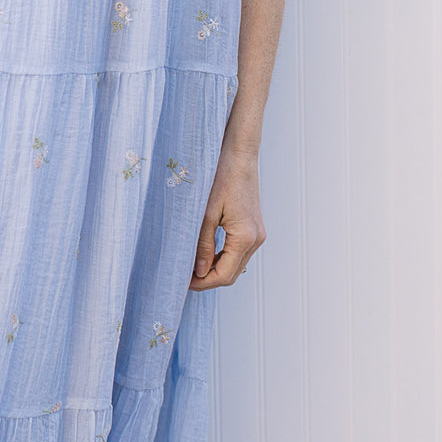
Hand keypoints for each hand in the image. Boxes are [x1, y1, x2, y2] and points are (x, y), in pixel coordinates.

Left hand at [190, 145, 265, 289]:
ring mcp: (258, 235)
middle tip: (184, 276)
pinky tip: (206, 254)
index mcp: (245, 238)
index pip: (224, 275)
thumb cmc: (222, 179)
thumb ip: (202, 245)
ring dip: (215, 270)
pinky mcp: (255, 229)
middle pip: (232, 274)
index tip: (183, 282)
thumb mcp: (206, 214)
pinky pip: (239, 253)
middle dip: (208, 280)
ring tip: (192, 266)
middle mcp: (256, 240)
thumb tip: (198, 271)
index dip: (203, 283)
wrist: (240, 158)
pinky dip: (223, 258)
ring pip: (236, 265)